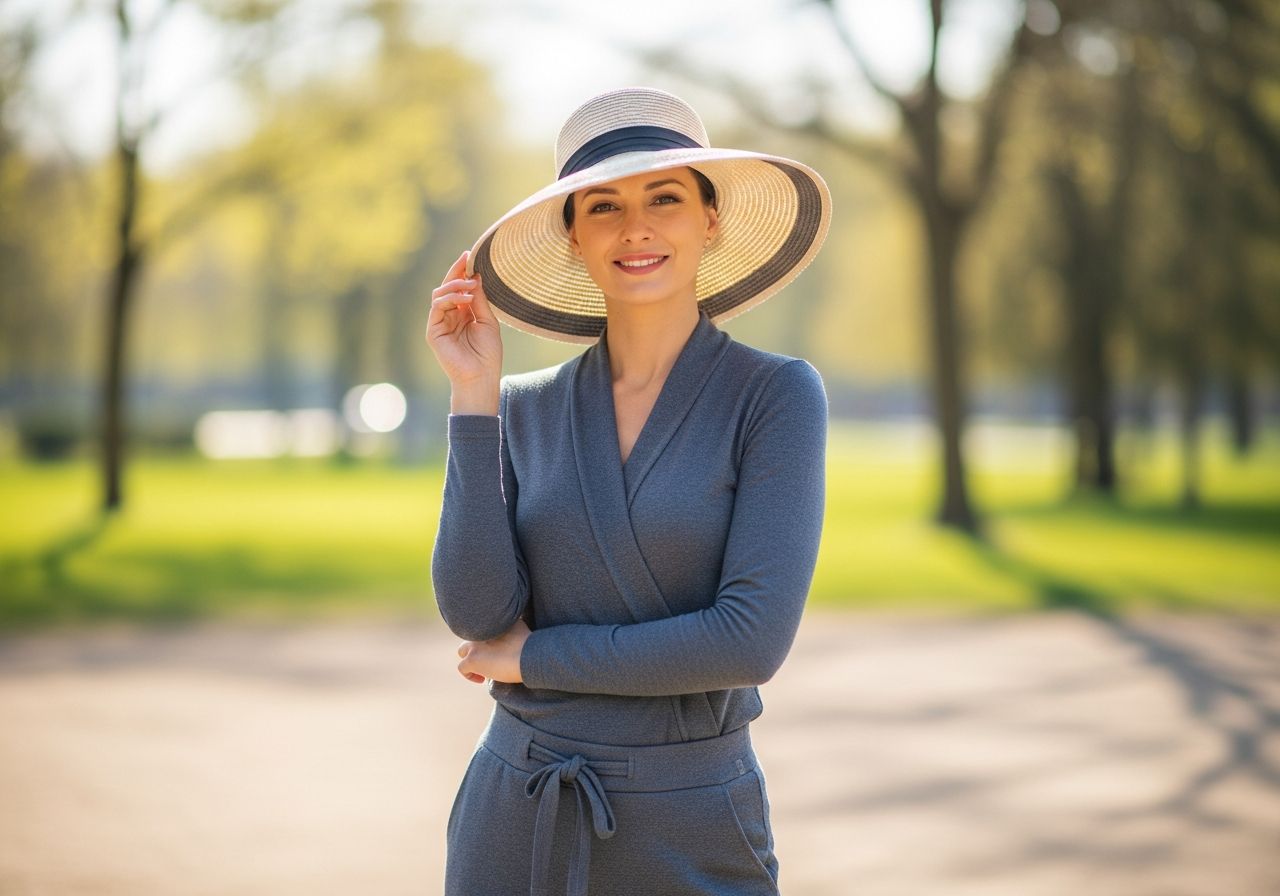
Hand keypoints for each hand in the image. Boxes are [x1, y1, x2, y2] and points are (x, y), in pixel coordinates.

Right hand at [426, 250, 502, 411]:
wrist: (481, 377)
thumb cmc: (487, 354)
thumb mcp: (487, 321)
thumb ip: (479, 300)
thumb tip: (475, 276)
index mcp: (463, 313)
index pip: (459, 287)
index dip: (463, 271)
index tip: (472, 255)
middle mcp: (449, 316)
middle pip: (447, 286)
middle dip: (457, 271)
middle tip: (467, 258)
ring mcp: (439, 323)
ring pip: (440, 294)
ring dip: (456, 285)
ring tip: (471, 284)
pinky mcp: (433, 331)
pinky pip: (437, 307)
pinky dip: (450, 298)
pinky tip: (466, 298)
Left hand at [457, 617, 530, 684]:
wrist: (528, 656)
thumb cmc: (529, 644)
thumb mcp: (518, 626)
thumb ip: (509, 625)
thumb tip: (511, 625)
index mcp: (490, 622)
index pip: (480, 629)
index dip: (486, 641)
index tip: (495, 650)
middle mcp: (479, 631)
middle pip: (469, 639)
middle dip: (476, 649)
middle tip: (489, 660)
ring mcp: (474, 645)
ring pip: (463, 651)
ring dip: (472, 660)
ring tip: (485, 670)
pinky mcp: (472, 659)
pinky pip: (462, 668)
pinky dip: (469, 675)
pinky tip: (482, 680)